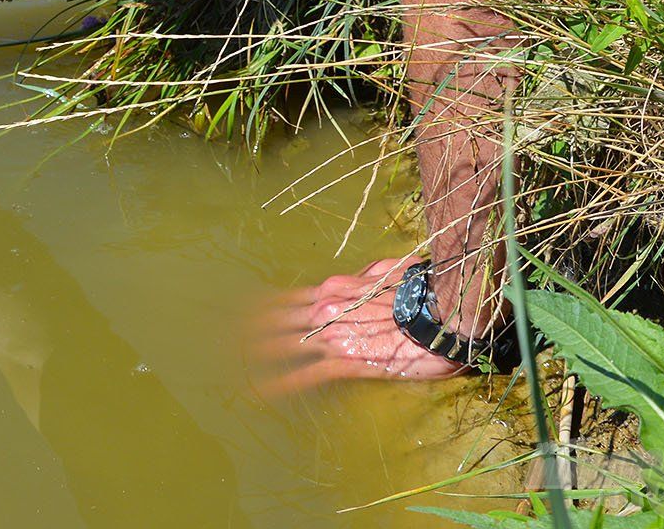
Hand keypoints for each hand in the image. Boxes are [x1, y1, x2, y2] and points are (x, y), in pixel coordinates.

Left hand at [252, 256, 473, 393]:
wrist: (441, 311)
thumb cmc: (419, 289)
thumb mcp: (388, 271)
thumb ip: (367, 275)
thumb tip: (360, 276)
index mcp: (332, 289)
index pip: (286, 300)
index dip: (260, 310)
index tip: (240, 317)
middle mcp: (324, 310)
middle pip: (275, 322)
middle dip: (248, 333)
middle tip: (223, 343)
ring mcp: (332, 336)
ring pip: (283, 346)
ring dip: (256, 357)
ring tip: (232, 367)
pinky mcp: (347, 361)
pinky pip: (306, 374)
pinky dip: (281, 384)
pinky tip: (260, 393)